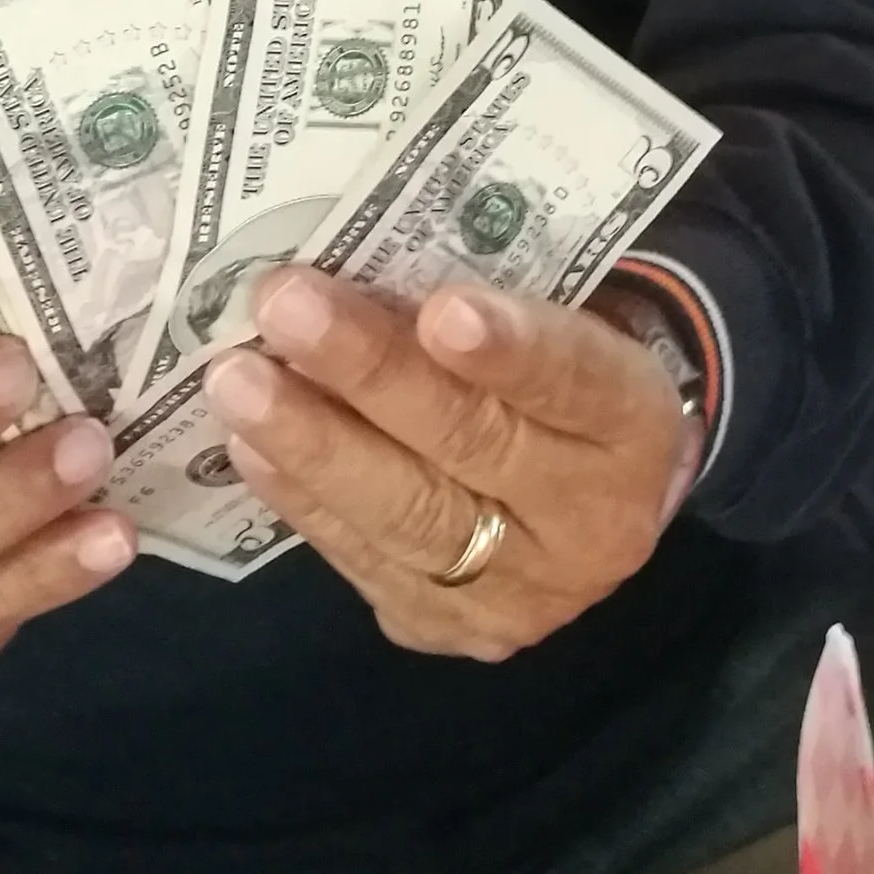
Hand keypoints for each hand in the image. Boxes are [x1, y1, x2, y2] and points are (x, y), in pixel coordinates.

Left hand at [202, 271, 696, 662]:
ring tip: (237, 381)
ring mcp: (524, 595)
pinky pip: (369, 564)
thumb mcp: (561, 316)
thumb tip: (362, 244)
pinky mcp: (453, 629)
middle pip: (474, 446)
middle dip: (370, 374)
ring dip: (311, 444)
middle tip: (284, 308)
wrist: (588, 491)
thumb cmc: (556, 367)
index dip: (509, 349)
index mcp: (636, 423)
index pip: (574, 381)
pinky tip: (250, 448)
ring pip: (411, 518)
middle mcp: (594, 523)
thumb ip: (491, 289)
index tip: (440, 310)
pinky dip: (304, 501)